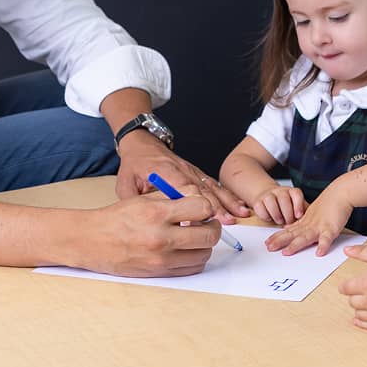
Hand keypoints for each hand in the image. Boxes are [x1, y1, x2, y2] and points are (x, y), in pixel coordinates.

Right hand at [78, 194, 220, 276]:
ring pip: (203, 255)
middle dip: (212, 227)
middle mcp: (161, 238)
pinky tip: (185, 249)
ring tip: (194, 237)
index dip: (207, 207)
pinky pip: (191, 269)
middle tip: (206, 223)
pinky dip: (194, 259)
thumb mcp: (142, 199)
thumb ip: (173, 197)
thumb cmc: (116, 218)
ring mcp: (160, 259)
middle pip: (209, 235)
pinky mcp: (159, 273)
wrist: (91, 241)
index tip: (202, 208)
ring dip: (204, 245)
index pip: (202, 208)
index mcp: (157, 213)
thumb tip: (201, 199)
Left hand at [115, 132, 249, 221]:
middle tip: (228, 222)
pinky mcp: (197, 173)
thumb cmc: (135, 164)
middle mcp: (182, 170)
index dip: (195, 201)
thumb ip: (135, 202)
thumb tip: (144, 224)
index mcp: (164, 171)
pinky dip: (228, 195)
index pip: (183, 186)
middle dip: (217, 206)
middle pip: (202, 188)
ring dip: (227, 201)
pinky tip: (239, 206)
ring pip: (212, 186)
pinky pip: (214, 184)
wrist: (142, 142)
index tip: (203, 217)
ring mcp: (192, 171)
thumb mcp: (126, 183)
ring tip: (240, 215)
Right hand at [248, 184, 307, 225]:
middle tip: (289, 222)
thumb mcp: (298, 207)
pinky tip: (270, 219)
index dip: (298, 204)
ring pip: (270, 201)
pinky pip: (260, 207)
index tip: (299, 216)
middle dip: (286, 213)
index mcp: (292, 192)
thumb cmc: (288, 206)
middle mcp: (280, 191)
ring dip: (276, 214)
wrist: (269, 197)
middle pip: (283, 198)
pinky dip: (265, 215)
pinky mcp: (258, 201)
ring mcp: (268, 195)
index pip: (296, 194)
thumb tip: (315, 223)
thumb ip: (305, 213)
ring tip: (280, 221)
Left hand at [265, 188, 352, 255]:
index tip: (267, 243)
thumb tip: (287, 229)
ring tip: (286, 252)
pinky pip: (327, 238)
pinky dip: (323, 245)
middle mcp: (309, 225)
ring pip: (305, 237)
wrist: (340, 193)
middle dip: (280, 241)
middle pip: (292, 234)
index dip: (277, 237)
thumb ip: (300, 223)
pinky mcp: (331, 228)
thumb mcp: (310, 214)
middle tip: (268, 248)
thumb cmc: (328, 204)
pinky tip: (319, 252)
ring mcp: (319, 226)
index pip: (288, 231)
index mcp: (304, 222)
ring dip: (296, 245)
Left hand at [339, 244, 366, 329]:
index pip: (345, 289)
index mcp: (366, 284)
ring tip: (363, 303)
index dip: (344, 286)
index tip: (346, 285)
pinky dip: (365, 325)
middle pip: (352, 302)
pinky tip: (361, 321)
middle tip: (360, 291)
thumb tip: (346, 250)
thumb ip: (361, 252)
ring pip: (360, 315)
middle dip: (354, 296)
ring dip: (359, 309)